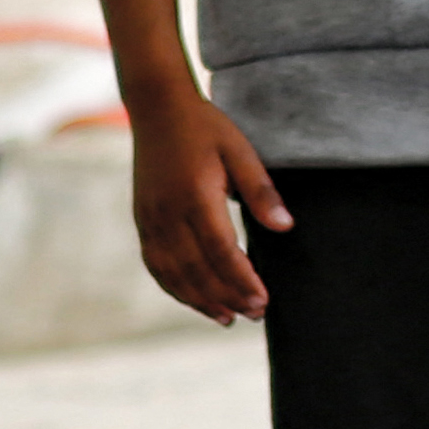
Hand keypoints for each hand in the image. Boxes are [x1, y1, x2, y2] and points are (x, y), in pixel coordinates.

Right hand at [126, 91, 289, 324]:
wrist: (157, 110)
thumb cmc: (205, 128)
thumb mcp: (241, 151)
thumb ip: (261, 191)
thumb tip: (285, 227)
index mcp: (196, 195)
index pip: (222, 251)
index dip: (242, 280)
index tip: (263, 300)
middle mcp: (169, 214)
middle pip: (198, 270)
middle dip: (228, 297)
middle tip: (254, 314)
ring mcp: (151, 221)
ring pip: (174, 275)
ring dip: (201, 301)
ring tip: (227, 318)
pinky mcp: (142, 223)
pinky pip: (157, 266)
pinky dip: (175, 289)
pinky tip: (194, 300)